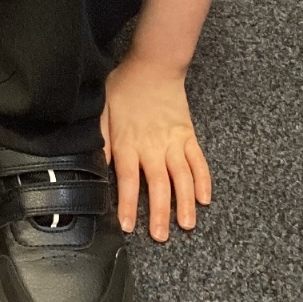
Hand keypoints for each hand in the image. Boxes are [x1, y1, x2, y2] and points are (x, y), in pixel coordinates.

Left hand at [101, 54, 211, 241]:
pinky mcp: (188, 135)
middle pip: (158, 184)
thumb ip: (102, 140)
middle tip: (161, 235)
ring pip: (181, 177)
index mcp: (128, 142)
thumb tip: (97, 165)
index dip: (127, 203)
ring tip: (187, 224)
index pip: (127, 179)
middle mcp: (153, 146)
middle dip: (159, 212)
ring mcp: (174, 142)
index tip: (127, 225)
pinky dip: (203, 180)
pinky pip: (199, 162)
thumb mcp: (102, 111)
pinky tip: (205, 198)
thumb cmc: (125, 87)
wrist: (153, 66)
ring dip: (185, 203)